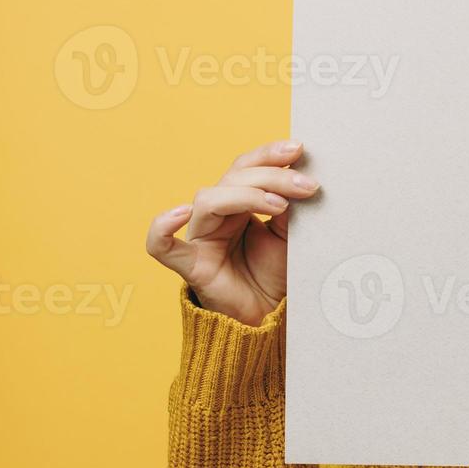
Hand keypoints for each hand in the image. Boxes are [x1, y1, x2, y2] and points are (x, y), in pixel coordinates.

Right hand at [145, 141, 318, 325]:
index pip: (247, 168)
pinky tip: (182, 213)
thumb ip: (290, 210)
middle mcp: (217, 215)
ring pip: (208, 199)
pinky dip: (163, 226)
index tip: (299, 148)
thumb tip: (301, 178)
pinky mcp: (190, 266)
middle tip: (308, 185)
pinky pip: (160, 245)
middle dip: (272, 177)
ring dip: (246, 195)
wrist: (270, 319)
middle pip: (233, 178)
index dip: (269, 155)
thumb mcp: (291, 238)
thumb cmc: (277, 277)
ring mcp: (200, 238)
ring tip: (280, 206)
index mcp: (240, 204)